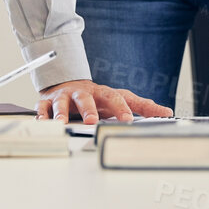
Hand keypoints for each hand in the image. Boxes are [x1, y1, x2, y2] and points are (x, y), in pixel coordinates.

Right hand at [37, 79, 172, 123]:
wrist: (68, 85)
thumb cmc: (97, 97)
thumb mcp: (120, 99)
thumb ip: (142, 106)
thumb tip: (167, 111)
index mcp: (103, 93)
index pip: (116, 98)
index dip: (122, 108)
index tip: (128, 120)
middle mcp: (85, 93)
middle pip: (88, 99)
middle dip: (89, 109)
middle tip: (92, 121)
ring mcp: (66, 97)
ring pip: (64, 103)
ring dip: (63, 112)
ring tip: (62, 123)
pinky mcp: (49, 101)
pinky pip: (43, 107)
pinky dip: (42, 114)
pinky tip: (43, 122)